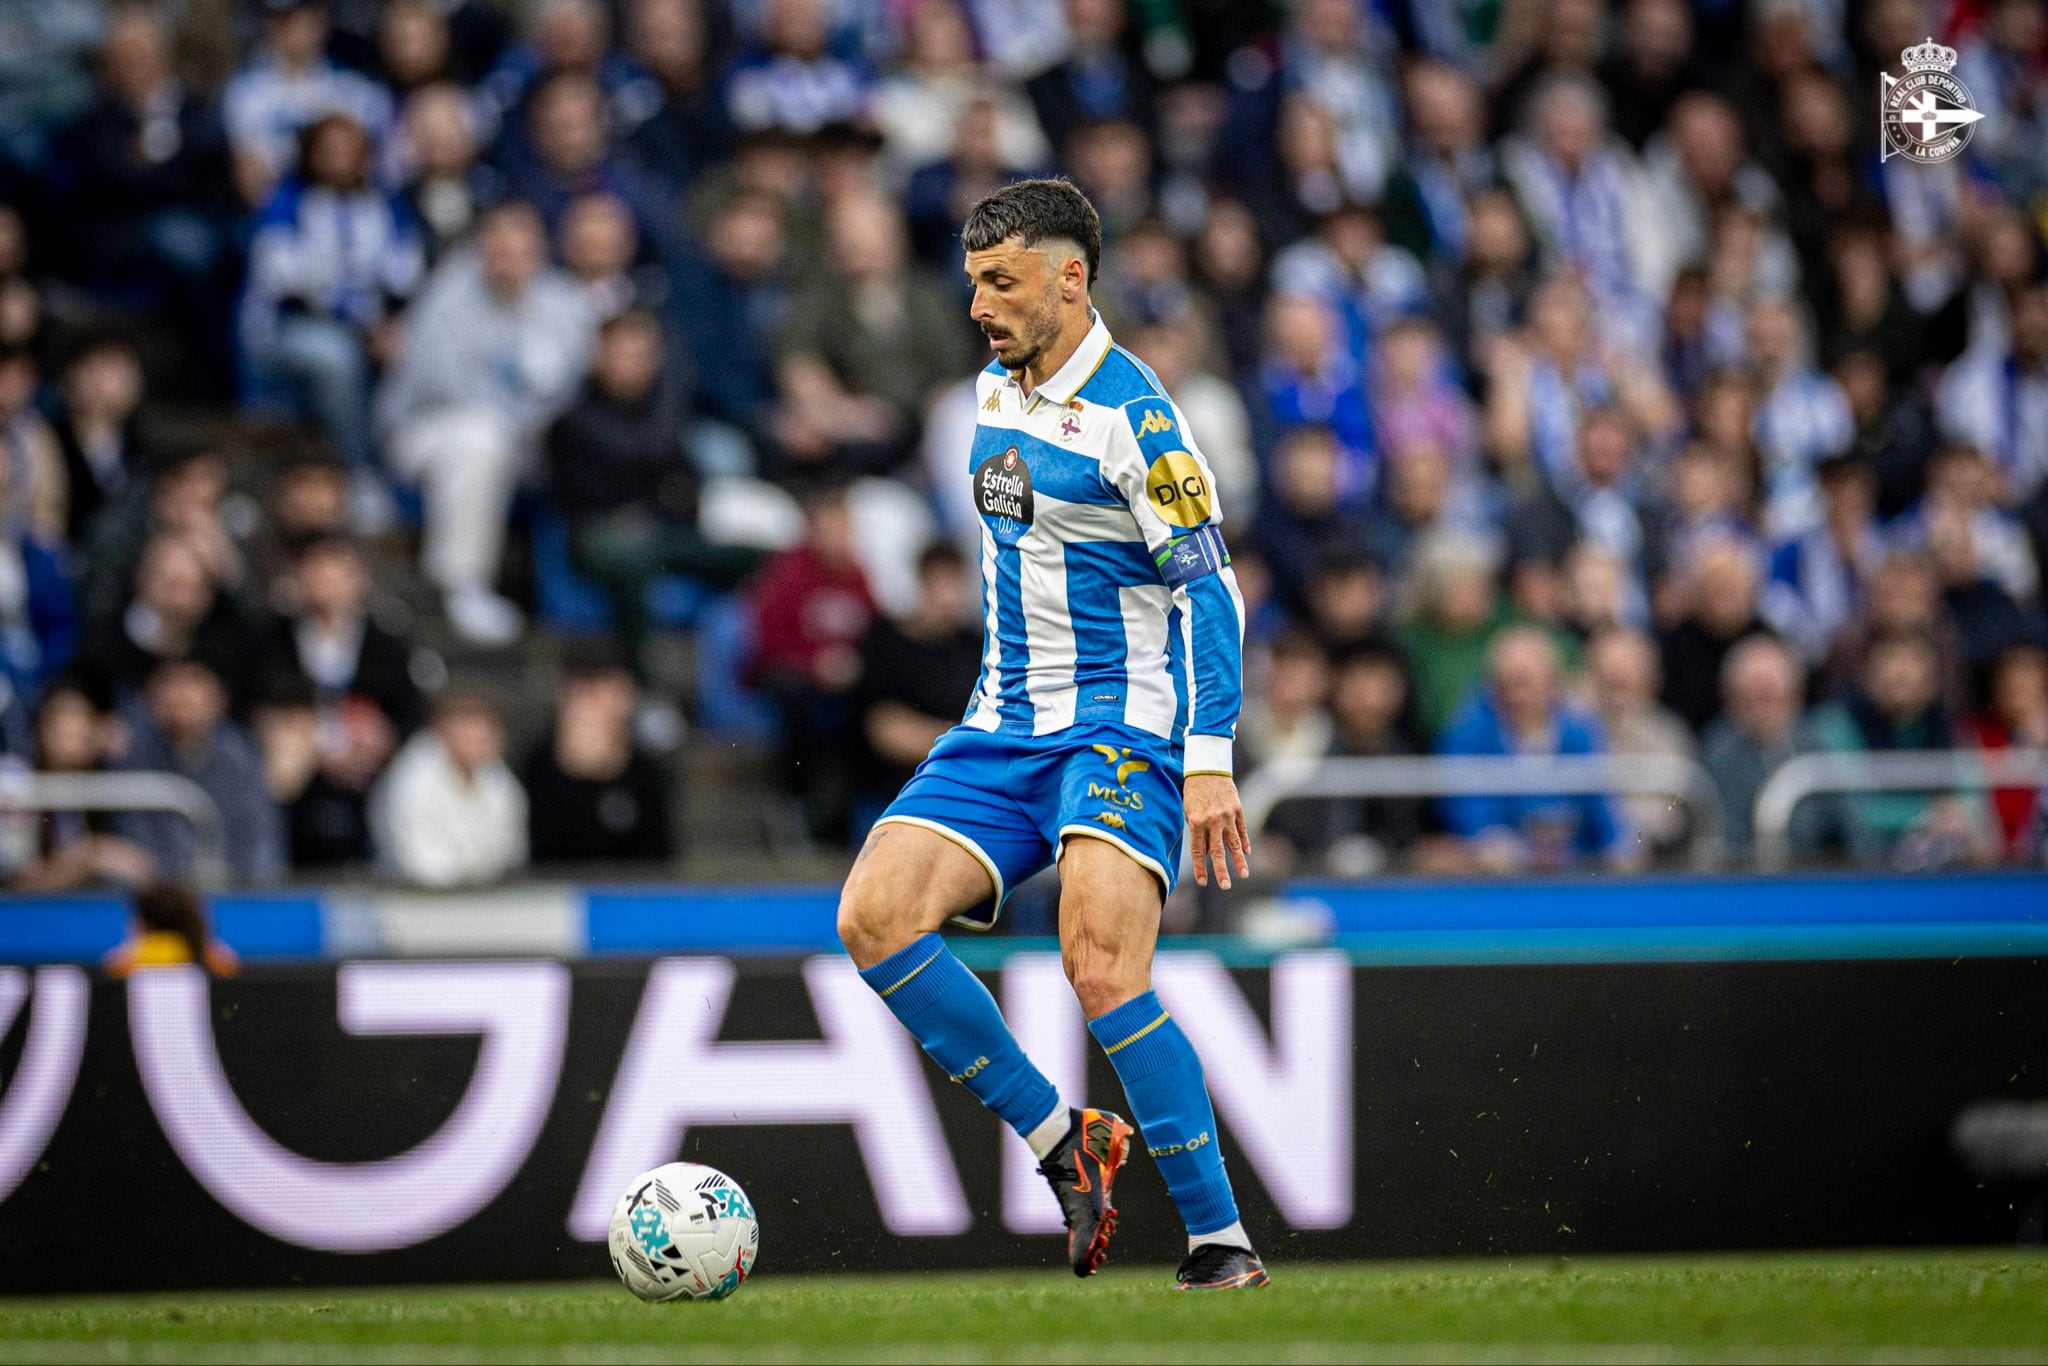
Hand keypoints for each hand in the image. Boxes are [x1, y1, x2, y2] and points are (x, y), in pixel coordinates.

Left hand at [1185, 773, 1250, 888]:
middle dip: (1221, 870)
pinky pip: (1242, 830)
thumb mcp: (1188, 809)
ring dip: (1238, 861)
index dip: (1201, 868)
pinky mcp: (1238, 809)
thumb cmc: (1193, 790)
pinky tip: (1247, 853)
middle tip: (1225, 886)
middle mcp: (1212, 821)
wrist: (1207, 767)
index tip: (1203, 882)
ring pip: (1233, 843)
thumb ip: (1196, 830)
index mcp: (1196, 822)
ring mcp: (1227, 816)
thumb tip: (1203, 851)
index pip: (1198, 851)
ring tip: (1243, 874)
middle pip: (1217, 851)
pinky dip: (1245, 842)